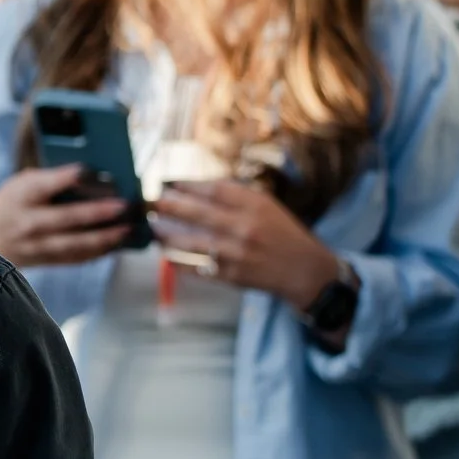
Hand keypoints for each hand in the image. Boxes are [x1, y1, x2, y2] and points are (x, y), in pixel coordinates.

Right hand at [0, 165, 132, 267]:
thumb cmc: (10, 206)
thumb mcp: (19, 185)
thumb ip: (48, 179)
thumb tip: (90, 176)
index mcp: (20, 196)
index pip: (42, 185)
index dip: (64, 177)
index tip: (86, 169)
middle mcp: (27, 223)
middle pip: (65, 218)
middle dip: (96, 212)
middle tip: (123, 205)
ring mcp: (36, 246)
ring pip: (74, 244)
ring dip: (104, 237)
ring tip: (128, 229)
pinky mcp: (46, 260)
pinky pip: (76, 258)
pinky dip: (98, 252)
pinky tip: (117, 244)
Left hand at [148, 179, 344, 311]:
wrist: (304, 271)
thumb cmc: (283, 233)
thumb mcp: (267, 206)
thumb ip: (236, 195)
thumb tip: (198, 186)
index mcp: (255, 207)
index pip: (215, 191)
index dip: (189, 185)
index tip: (171, 182)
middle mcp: (244, 228)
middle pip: (199, 214)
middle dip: (172, 206)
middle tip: (153, 202)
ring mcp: (236, 254)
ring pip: (192, 243)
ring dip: (169, 235)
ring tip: (154, 228)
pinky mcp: (231, 276)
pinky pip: (197, 268)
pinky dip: (179, 262)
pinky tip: (166, 255)